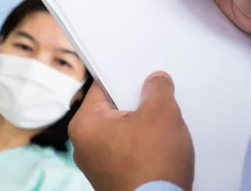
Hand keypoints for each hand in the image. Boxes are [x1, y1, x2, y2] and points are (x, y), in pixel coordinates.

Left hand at [69, 71, 194, 190]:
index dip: (125, 75)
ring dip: (146, 125)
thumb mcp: (161, 113)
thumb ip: (158, 89)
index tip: (142, 71)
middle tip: (159, 98)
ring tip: (166, 123)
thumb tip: (156, 81)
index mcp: (84, 125)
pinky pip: (131, 151)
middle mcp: (84, 147)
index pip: (103, 87)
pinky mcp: (117, 179)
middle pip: (115, 109)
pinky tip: (164, 145)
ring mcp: (100, 166)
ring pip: (125, 131)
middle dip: (139, 103)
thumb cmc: (153, 164)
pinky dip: (146, 146)